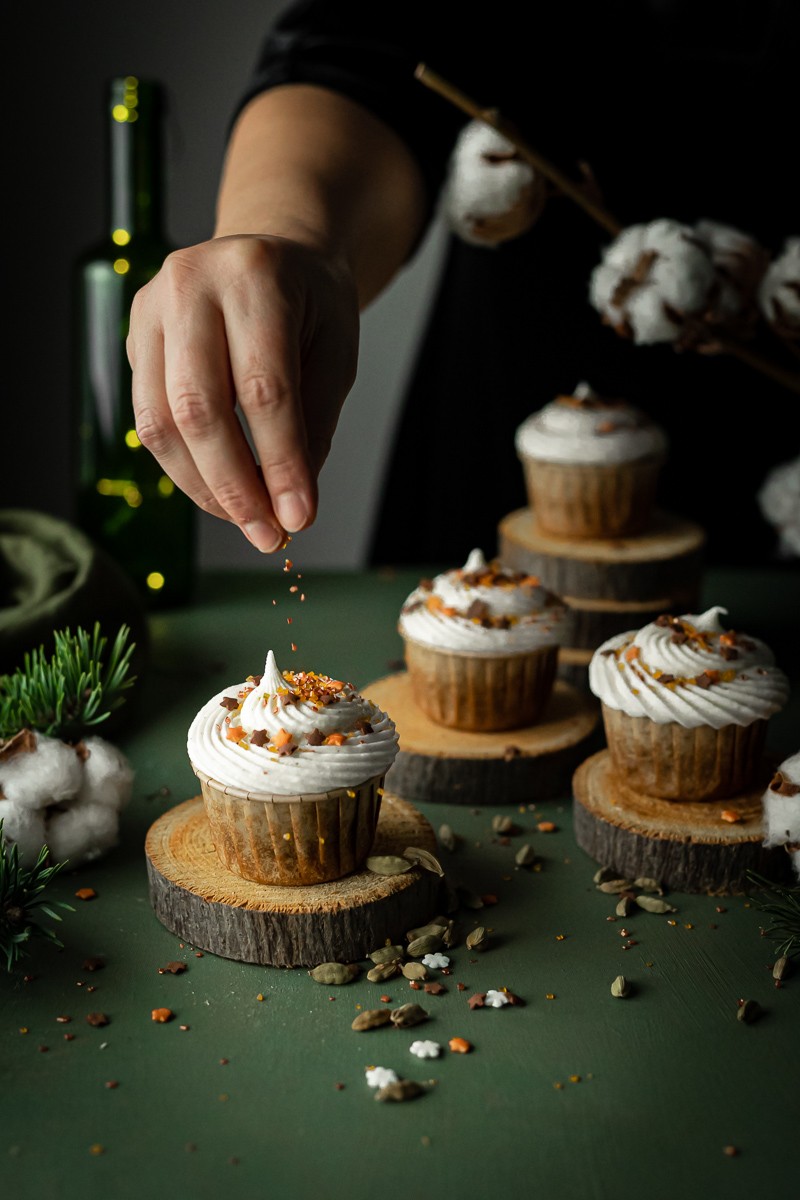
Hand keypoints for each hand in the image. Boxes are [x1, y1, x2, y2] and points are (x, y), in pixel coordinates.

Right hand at [127, 233, 358, 551]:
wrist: (270, 253)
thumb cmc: (311, 304)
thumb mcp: (336, 354)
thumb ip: (313, 426)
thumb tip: (291, 506)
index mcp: (255, 275)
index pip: (263, 389)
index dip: (280, 463)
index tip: (299, 518)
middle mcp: (191, 283)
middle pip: (199, 408)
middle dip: (234, 486)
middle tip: (267, 533)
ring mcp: (150, 306)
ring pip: (160, 421)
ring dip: (203, 486)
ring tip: (246, 518)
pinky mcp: (134, 335)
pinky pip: (149, 418)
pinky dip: (184, 466)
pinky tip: (220, 488)